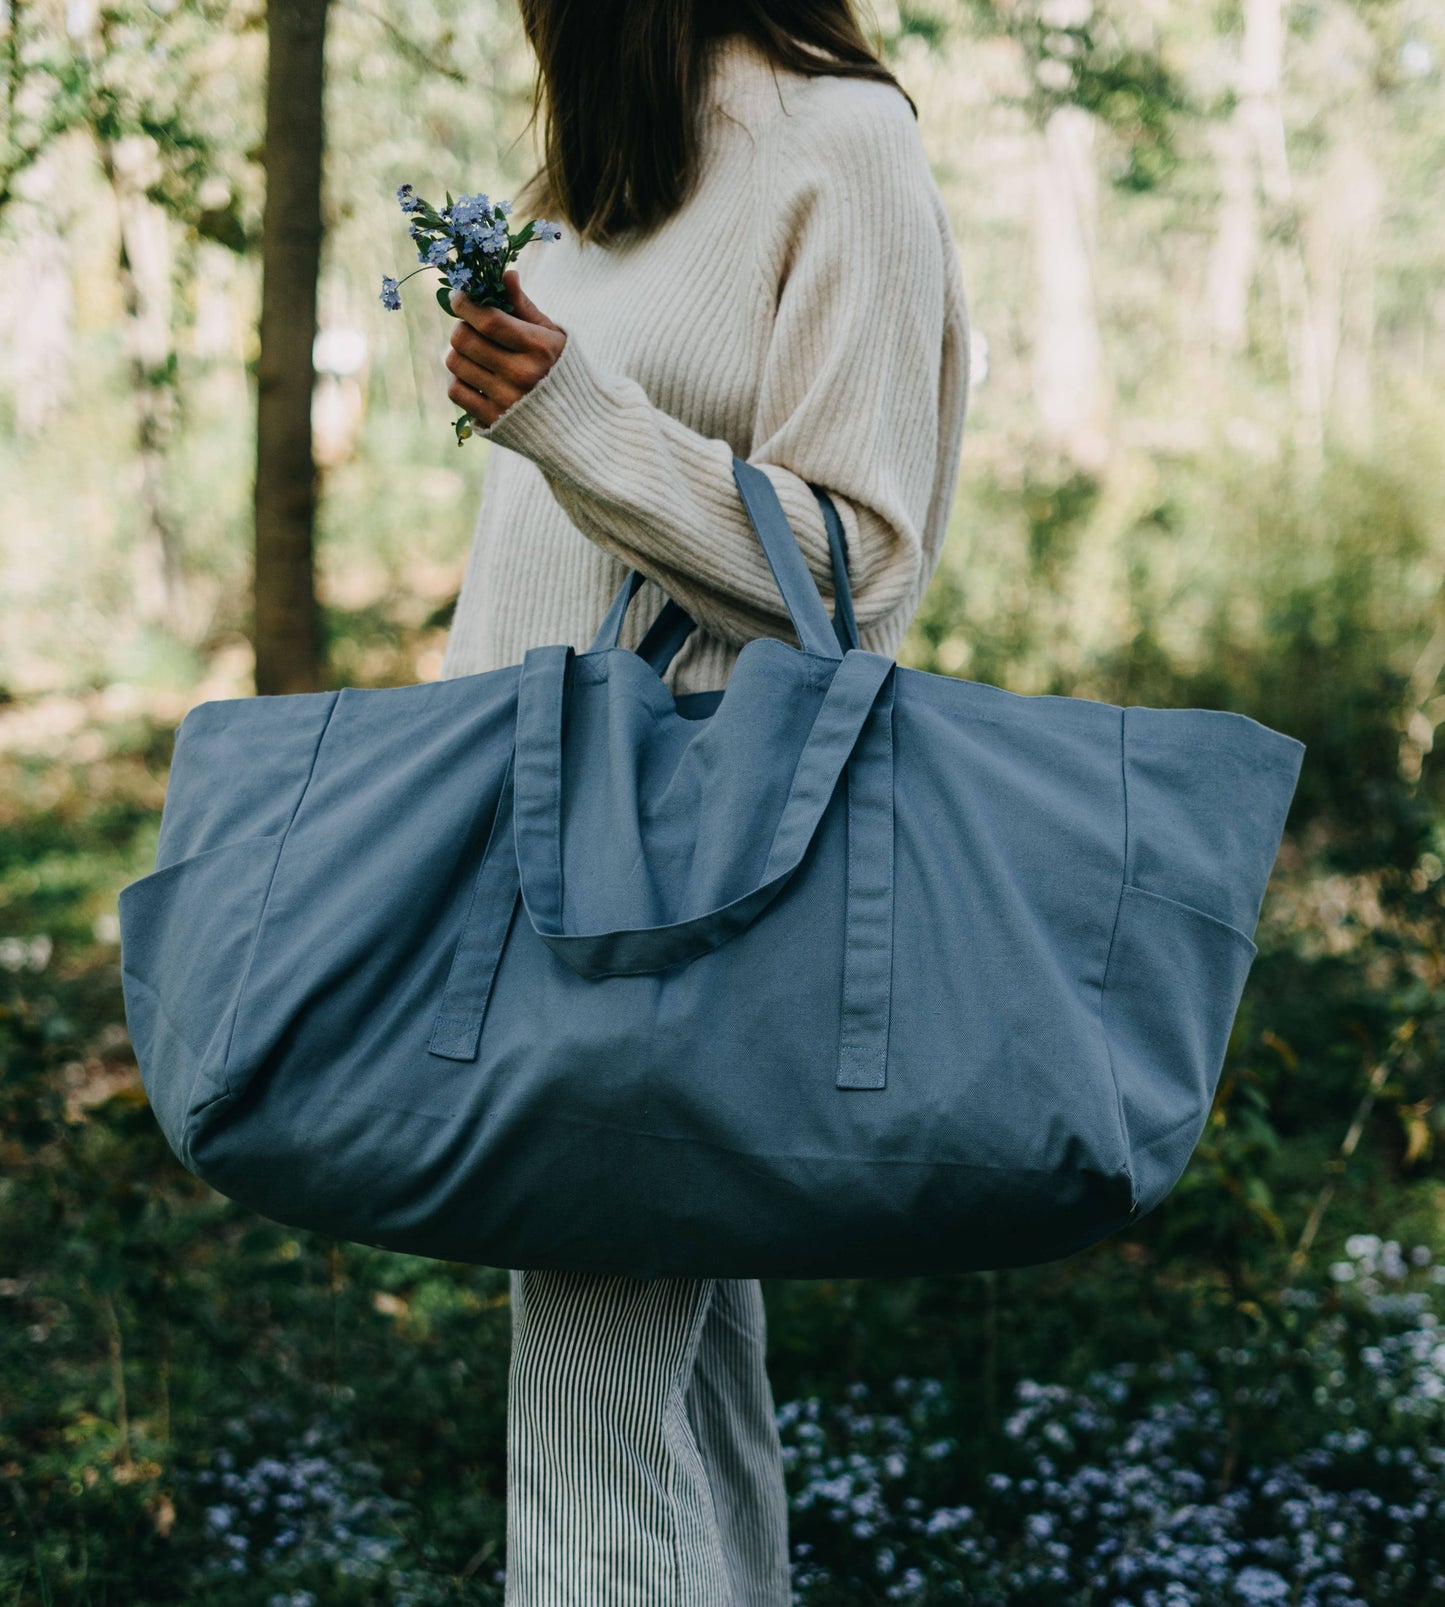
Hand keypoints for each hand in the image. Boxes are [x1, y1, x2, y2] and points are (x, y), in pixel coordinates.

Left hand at [445, 267, 565, 430]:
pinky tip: (472, 376)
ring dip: (458, 352)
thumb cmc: (562, 369)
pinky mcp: (493, 420)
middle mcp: (521, 375)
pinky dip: (458, 379)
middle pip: (464, 339)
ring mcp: (505, 400)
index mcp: (538, 348)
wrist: (577, 423)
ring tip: (473, 353)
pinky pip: (455, 391)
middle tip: (470, 327)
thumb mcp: (552, 335)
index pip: (488, 320)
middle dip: (461, 326)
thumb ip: (524, 306)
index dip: (465, 304)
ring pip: (455, 363)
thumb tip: (506, 274)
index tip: (459, 297)